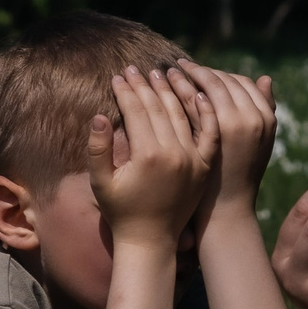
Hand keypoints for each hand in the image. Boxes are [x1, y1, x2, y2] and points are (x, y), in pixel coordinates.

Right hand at [85, 67, 213, 247]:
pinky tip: (198, 94)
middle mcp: (174, 154)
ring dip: (174, 90)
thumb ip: (98, 149)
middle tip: (137, 68)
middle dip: (146, 86)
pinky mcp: (205, 166)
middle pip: (160, 108)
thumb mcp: (101, 182)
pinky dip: (205, 112)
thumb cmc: (121, 211)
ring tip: (162, 73)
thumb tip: (99, 116)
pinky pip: (209, 133)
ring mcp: (193, 160)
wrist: (151, 240)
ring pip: (184, 114)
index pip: (137, 112)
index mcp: (147, 156)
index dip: (126, 91)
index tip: (119, 75)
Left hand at [166, 61, 279, 224]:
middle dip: (201, 71)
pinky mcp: (203, 137)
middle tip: (182, 65)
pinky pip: (190, 104)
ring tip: (169, 71)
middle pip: (222, 81)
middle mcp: (249, 119)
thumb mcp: (259, 141)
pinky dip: (177, 92)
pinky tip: (164, 90)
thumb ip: (262, 110)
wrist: (225, 209)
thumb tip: (265, 78)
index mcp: (264, 118)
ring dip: (186, 76)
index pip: (242, 83)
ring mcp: (227, 127)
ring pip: (205, 87)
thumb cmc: (239, 173)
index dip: (222, 74)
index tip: (204, 71)